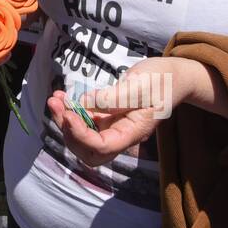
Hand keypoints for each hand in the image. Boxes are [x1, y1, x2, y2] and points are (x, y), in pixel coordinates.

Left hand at [47, 57, 202, 166]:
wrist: (172, 76)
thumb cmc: (161, 80)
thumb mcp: (140, 86)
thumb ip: (112, 97)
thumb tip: (82, 104)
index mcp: (133, 132)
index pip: (102, 147)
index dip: (80, 134)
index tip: (67, 113)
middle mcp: (121, 135)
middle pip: (89, 151)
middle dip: (68, 131)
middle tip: (55, 105)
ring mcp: (112, 127)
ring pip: (83, 138)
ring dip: (64, 120)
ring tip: (55, 99)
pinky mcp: (106, 117)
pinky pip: (84, 121)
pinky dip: (70, 111)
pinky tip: (61, 96)